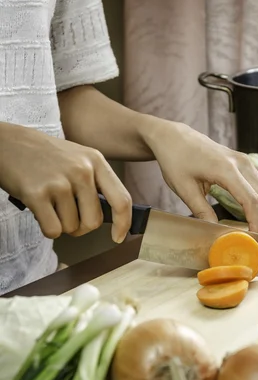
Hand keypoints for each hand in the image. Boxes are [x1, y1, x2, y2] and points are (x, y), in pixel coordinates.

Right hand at [0, 123, 131, 242]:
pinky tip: (40, 211)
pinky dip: (47, 228)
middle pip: (94, 222)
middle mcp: (81, 170)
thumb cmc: (43, 155)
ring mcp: (60, 182)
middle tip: (66, 216)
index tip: (118, 237)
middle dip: (81, 227)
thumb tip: (114, 217)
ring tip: (49, 205)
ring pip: (72, 228)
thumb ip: (96, 182)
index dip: (123, 224)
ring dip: (60, 224)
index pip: (121, 199)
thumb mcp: (77, 158)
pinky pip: (53, 230)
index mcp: (95, 161)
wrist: (6, 143)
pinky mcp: (38, 194)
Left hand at [145, 120, 257, 233]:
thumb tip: (216, 232)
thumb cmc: (176, 160)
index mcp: (226, 169)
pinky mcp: (245, 161)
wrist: (174, 137)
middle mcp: (241, 163)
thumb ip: (202, 211)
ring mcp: (246, 160)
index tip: (255, 239)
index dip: (257, 222)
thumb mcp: (184, 189)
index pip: (251, 200)